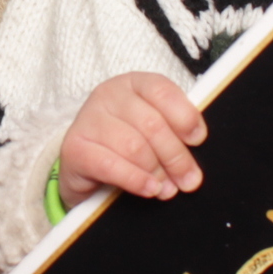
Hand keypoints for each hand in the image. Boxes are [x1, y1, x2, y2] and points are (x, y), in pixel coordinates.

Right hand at [58, 73, 207, 205]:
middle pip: (151, 124)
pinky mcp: (74, 148)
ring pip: (134, 147)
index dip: (185, 117)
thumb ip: (173, 135)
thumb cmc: (125, 145)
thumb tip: (191, 167)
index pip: (162, 91)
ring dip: (156, 172)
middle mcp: (108, 95)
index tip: (198, 140)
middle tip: (189, 180)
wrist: (84, 166)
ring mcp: (87, 120)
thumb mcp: (151, 131)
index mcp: (133, 84)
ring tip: (167, 189)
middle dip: (176, 157)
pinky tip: (149, 189)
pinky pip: (111, 166)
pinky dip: (135, 180)